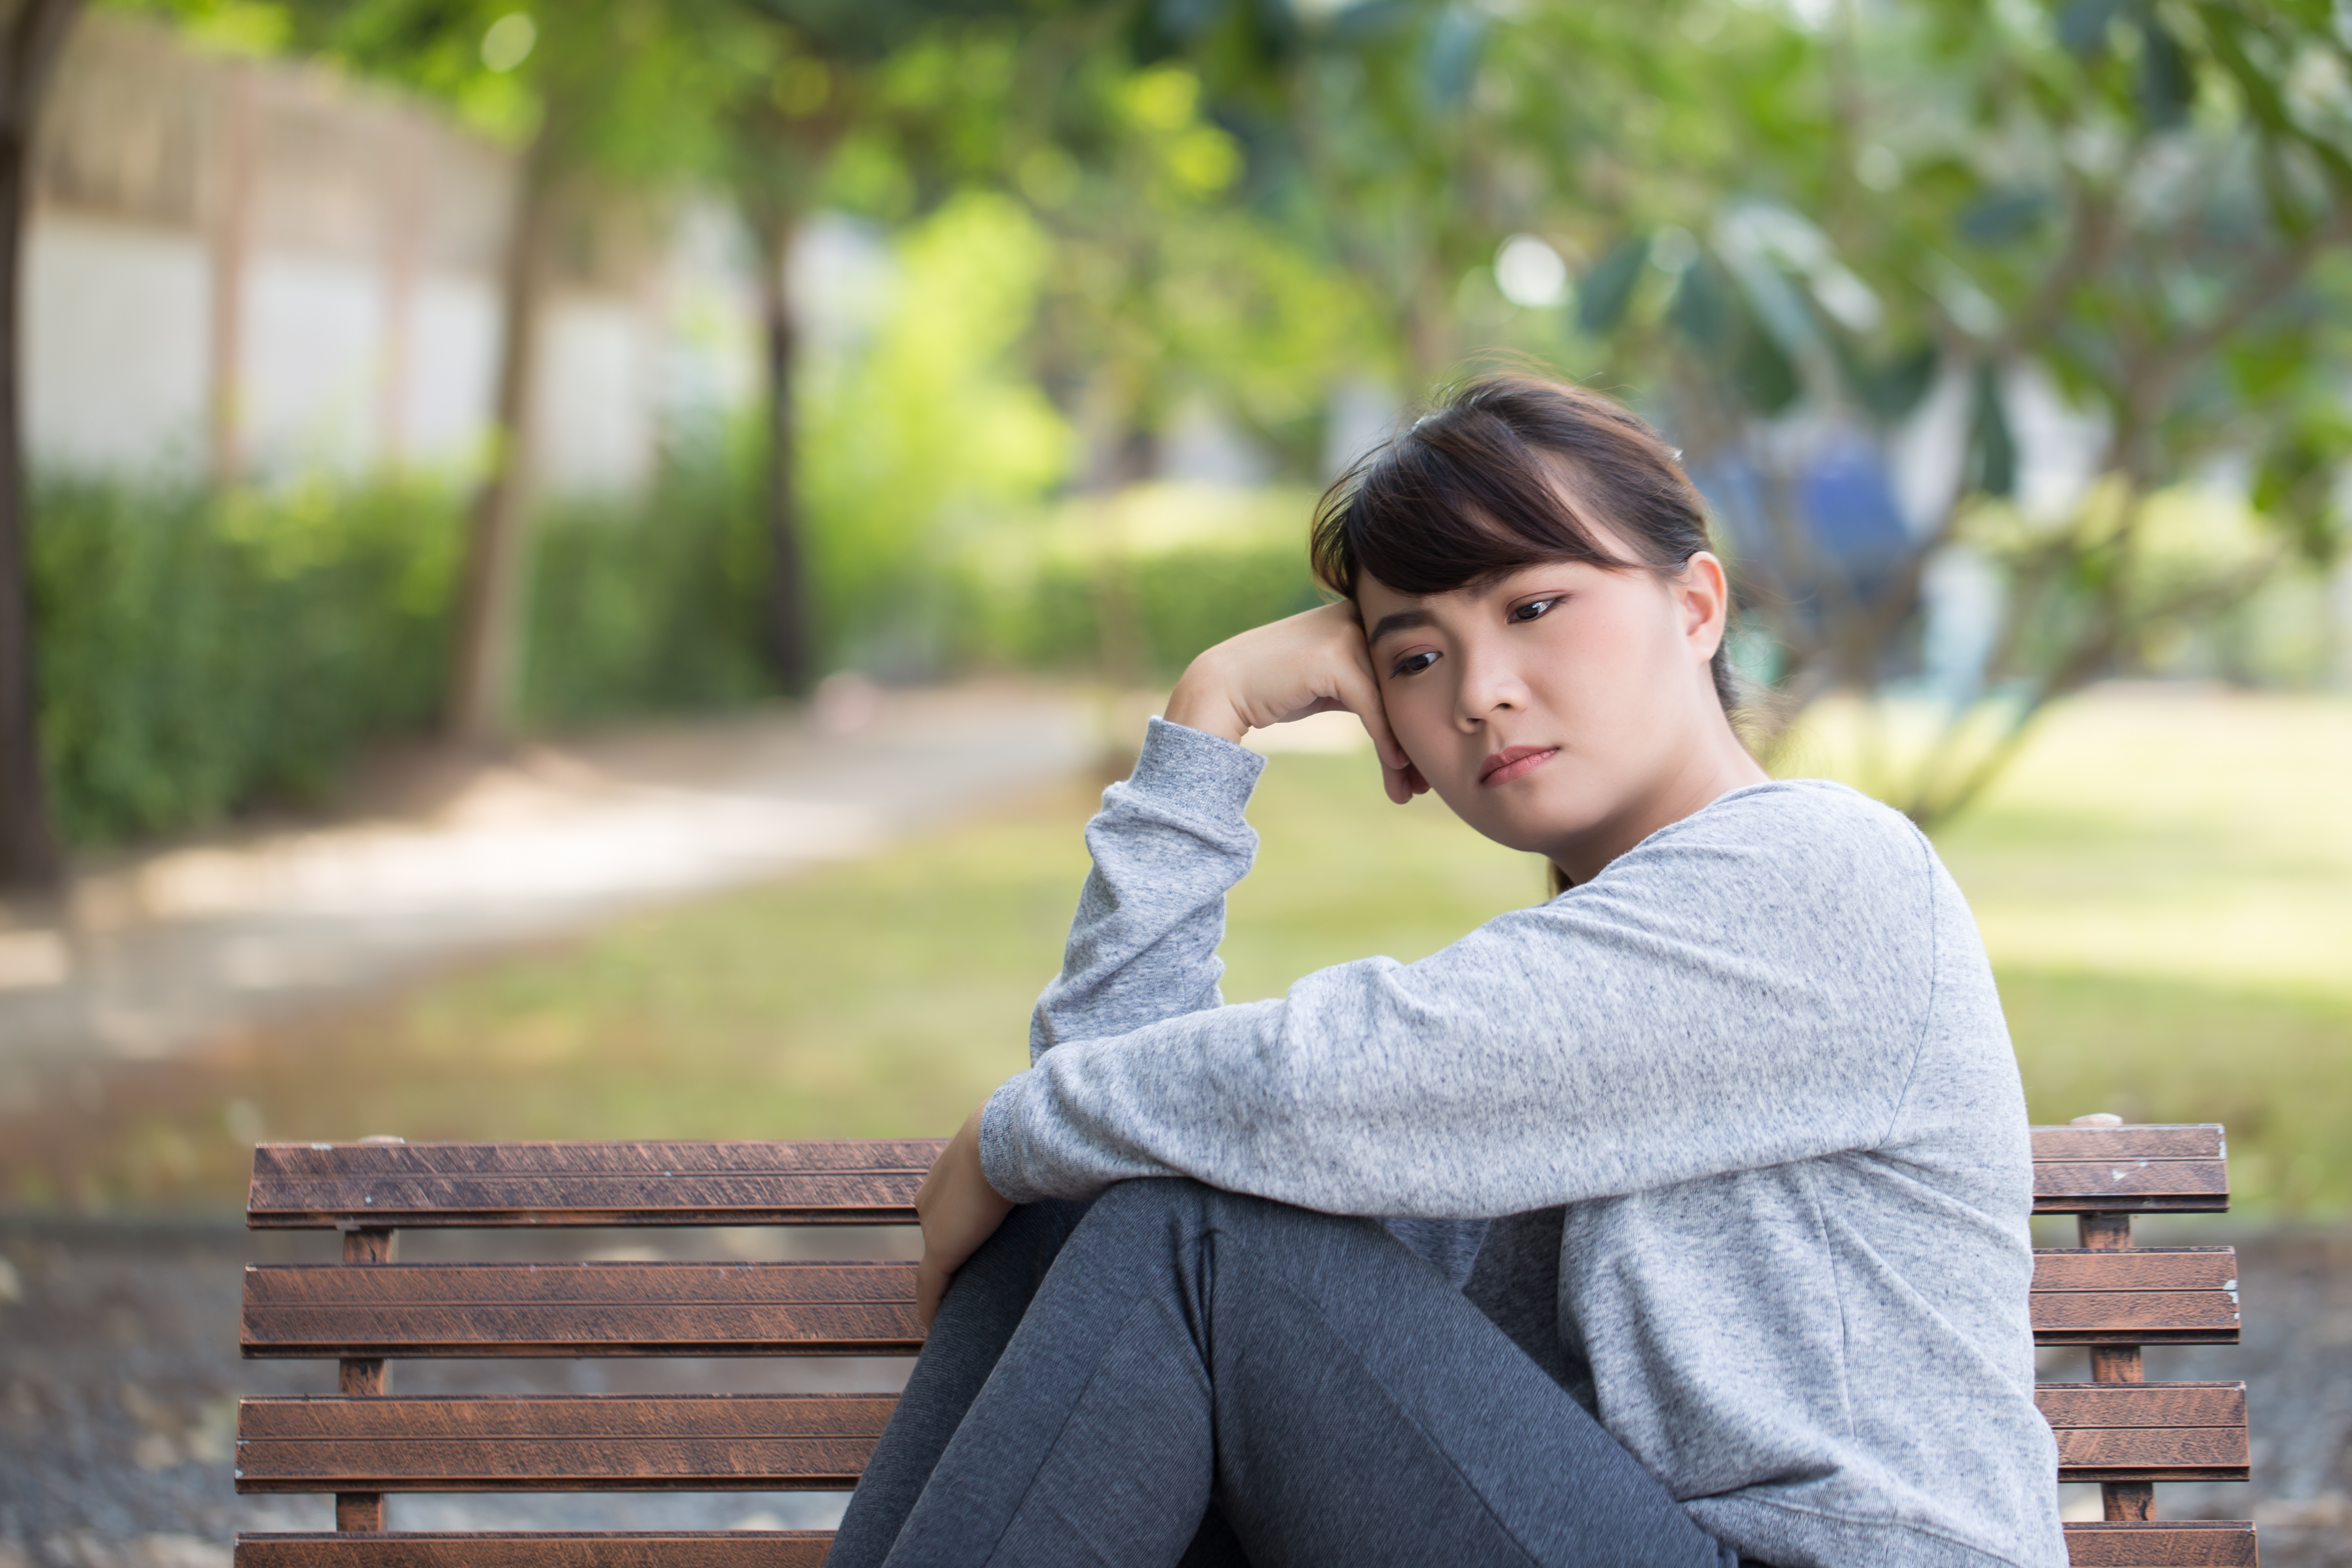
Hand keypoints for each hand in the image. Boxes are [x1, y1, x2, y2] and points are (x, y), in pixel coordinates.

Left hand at [913, 1104, 1015, 1327]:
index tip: (975, 1248)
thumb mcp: (1021, 1147)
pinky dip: (931, 1307)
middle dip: (954, 1260)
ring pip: (936, 1265)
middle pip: (942, 1238)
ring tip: (959, 1310)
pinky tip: (934, 1328)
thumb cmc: (1022, 1137)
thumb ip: (1032, 1162)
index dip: (961, 1230)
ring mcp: (933, 1226)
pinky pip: (931, 1287)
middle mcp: (932, 1201)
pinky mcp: (940, 1250)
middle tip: (970, 1286)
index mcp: (948, 1175)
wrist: (1004, 1141)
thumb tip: (1066, 1160)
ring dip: (946, 1287)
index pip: (951, 1211)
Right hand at [1162, 601, 1428, 803]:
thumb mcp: (1331, 679)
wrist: (1221, 687)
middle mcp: (1357, 616)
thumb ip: (1367, 681)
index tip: (1423, 763)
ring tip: (1413, 789)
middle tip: (1426, 783)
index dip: (1419, 715)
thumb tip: (1411, 715)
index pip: (1406, 668)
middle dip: (1417, 737)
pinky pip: (1373, 705)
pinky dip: (1387, 740)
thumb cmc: (1276, 686)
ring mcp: (1345, 633)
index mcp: (1361, 613)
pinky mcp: (1333, 658)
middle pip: (1406, 684)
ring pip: (1393, 698)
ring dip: (1405, 748)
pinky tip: (1395, 766)